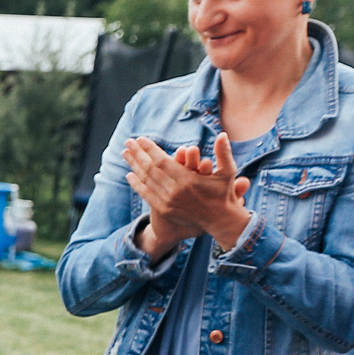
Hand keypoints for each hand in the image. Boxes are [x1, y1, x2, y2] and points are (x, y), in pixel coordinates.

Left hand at [125, 134, 251, 254]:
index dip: (150, 149)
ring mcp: (168, 202)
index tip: (140, 139)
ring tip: (125, 153)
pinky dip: (137, 184)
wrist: (219, 220)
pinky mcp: (165, 209)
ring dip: (134, 166)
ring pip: (146, 180)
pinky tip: (129, 175)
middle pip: (150, 169)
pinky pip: (147, 195)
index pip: (162, 161)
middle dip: (138, 154)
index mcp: (188, 180)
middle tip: (128, 142)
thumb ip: (224, 153)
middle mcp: (175, 191)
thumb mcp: (228, 172)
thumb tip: (222, 134)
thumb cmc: (224, 193)